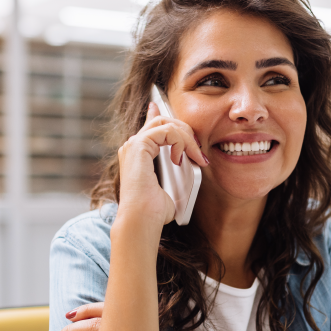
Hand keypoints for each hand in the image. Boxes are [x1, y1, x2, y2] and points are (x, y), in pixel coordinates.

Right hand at [117, 102, 209, 226]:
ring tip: (196, 157)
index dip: (160, 113)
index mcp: (137, 155)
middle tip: (198, 150)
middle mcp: (132, 147)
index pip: (151, 126)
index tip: (174, 111)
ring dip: (187, 137)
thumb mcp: (172, 188)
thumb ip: (178, 172)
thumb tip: (193, 166)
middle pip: (162, 120)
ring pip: (166, 123)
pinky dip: (180, 141)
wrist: (143, 220)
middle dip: (185, 130)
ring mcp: (133, 145)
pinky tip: (181, 158)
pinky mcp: (138, 145)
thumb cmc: (155, 212)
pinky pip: (167, 130)